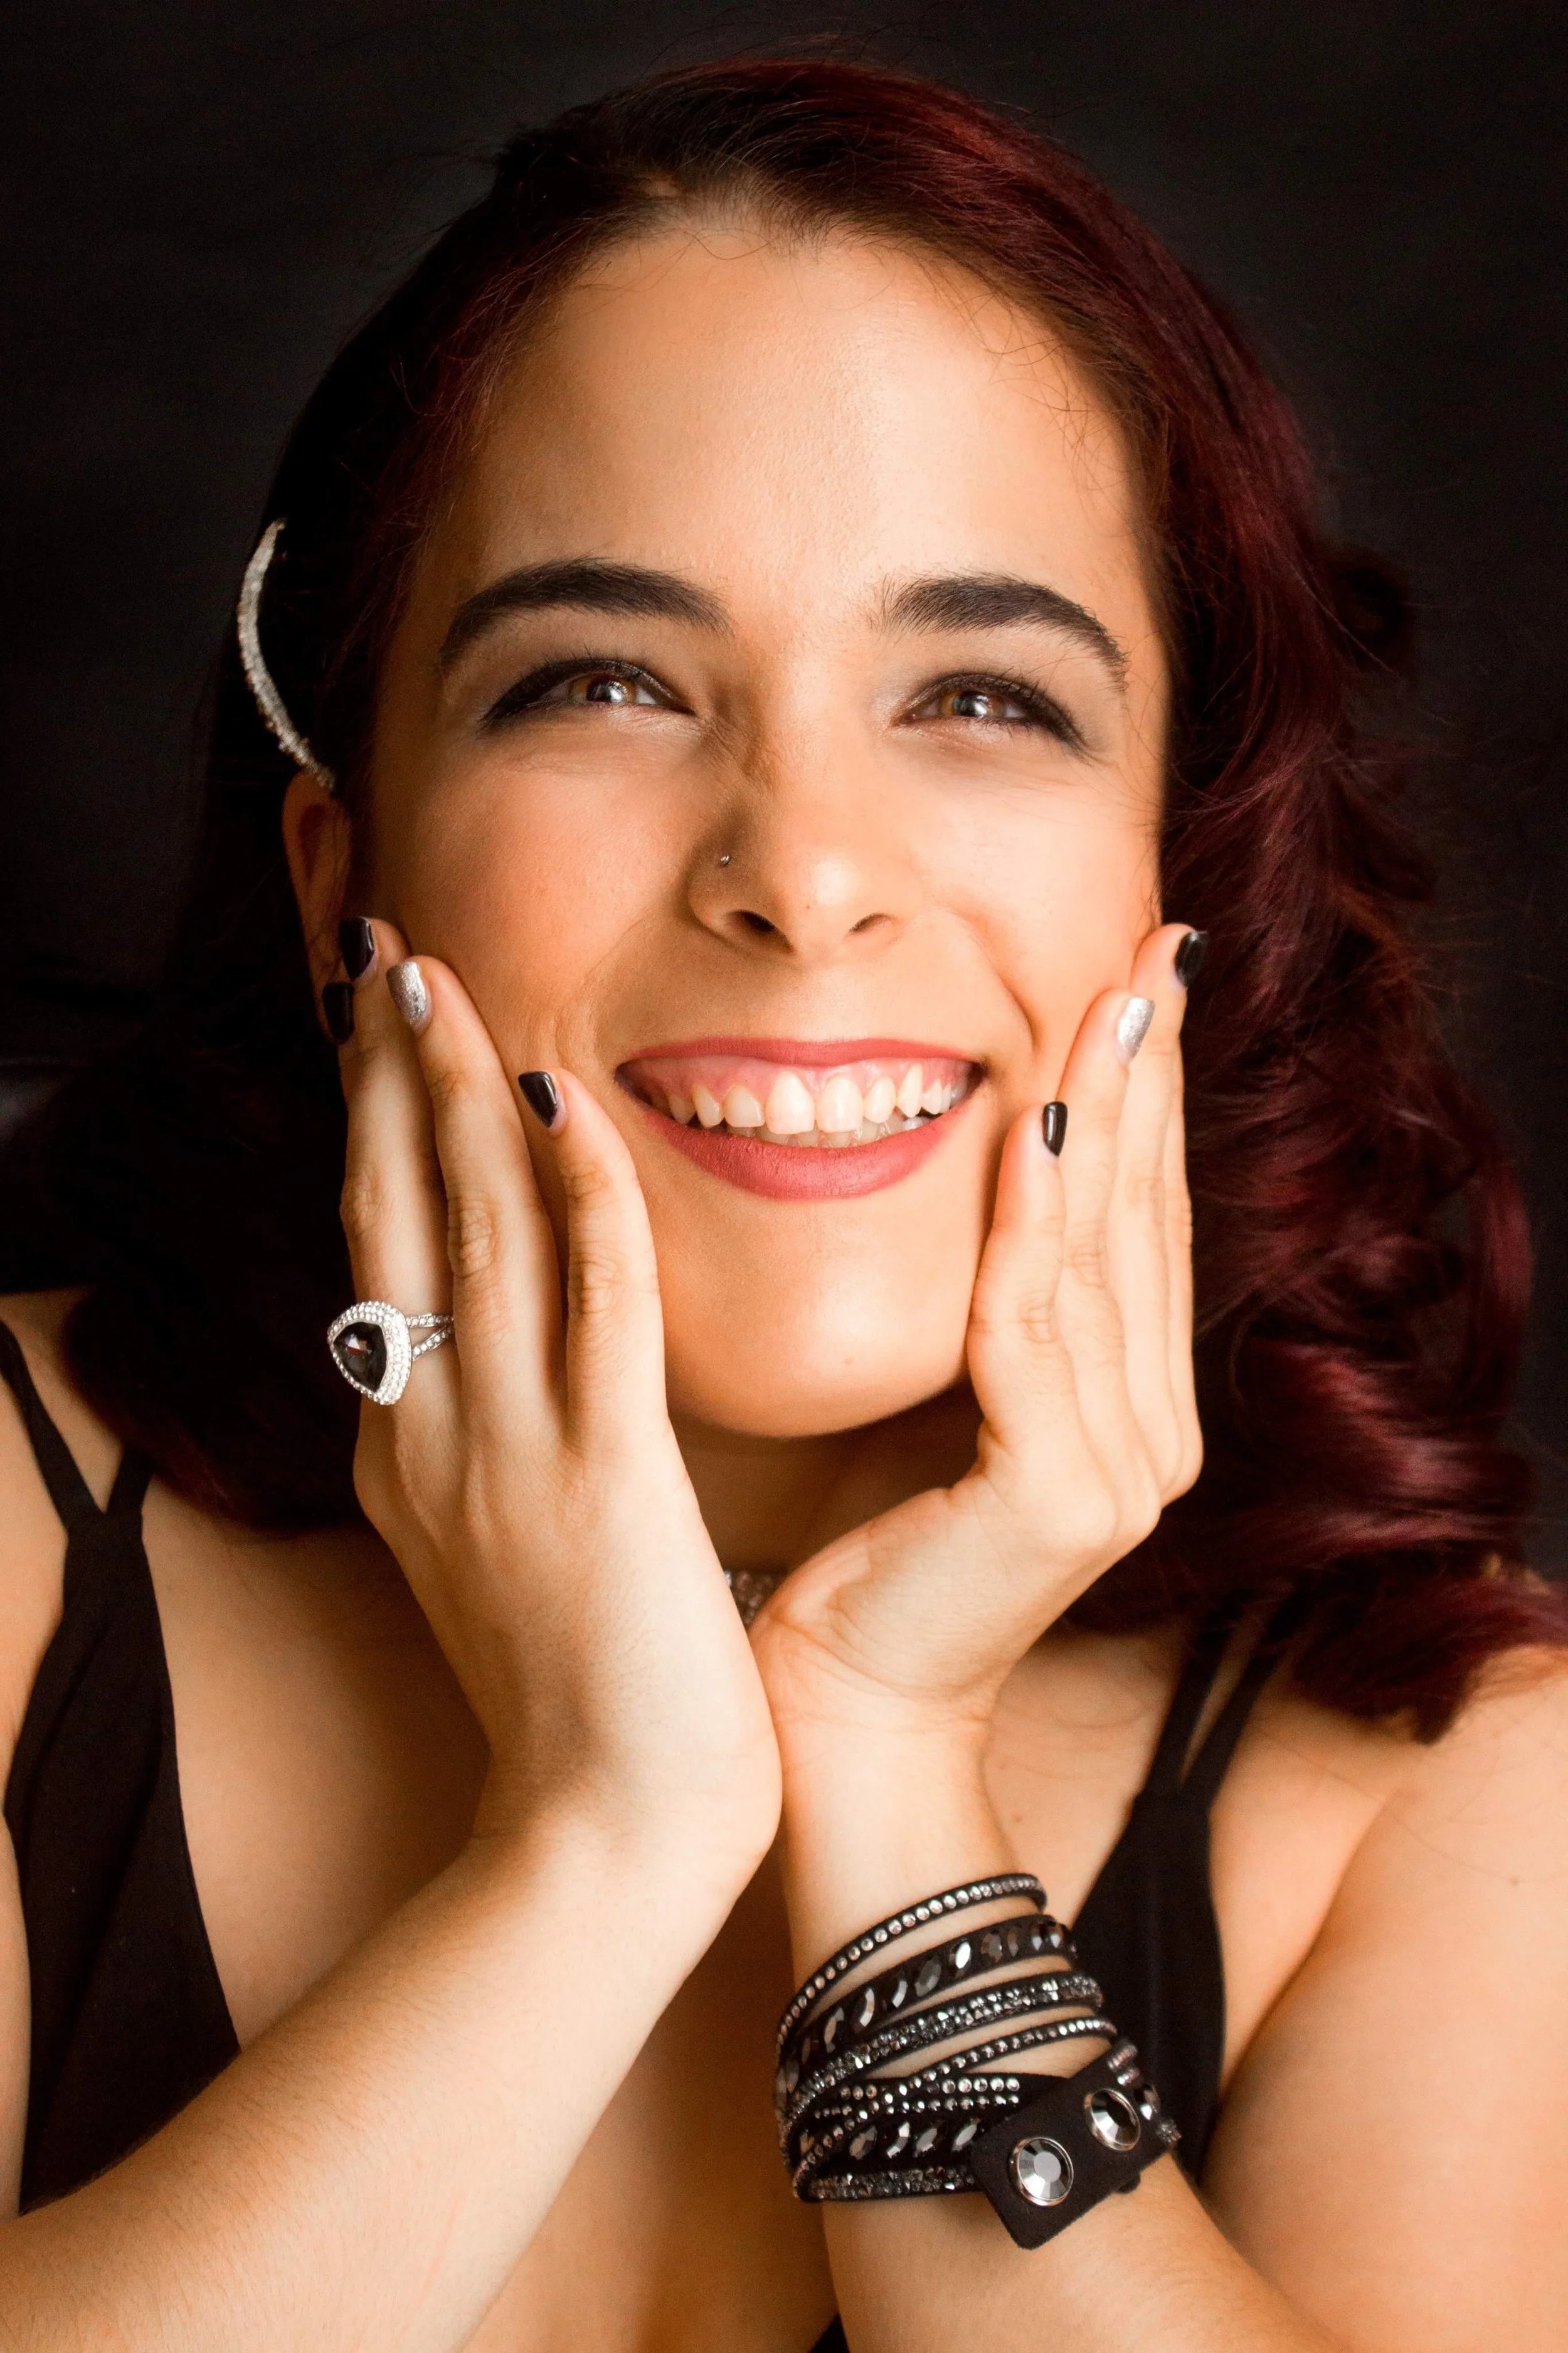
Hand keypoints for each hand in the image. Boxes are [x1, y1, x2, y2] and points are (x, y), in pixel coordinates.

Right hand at [331, 922, 779, 1893]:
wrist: (605, 1837)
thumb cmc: (579, 1700)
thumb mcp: (501, 1549)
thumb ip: (489, 1445)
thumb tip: (487, 1361)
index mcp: (412, 1449)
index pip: (384, 1256)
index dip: (376, 1131)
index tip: (384, 1032)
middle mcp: (433, 1434)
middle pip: (394, 1218)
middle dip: (385, 1078)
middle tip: (387, 956)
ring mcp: (504, 1454)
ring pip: (466, 1237)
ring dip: (450, 1098)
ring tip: (439, 984)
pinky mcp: (601, 1480)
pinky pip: (588, 1306)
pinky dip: (575, 1196)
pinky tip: (564, 1104)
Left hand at [750, 922, 1202, 1764]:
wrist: (837, 1713)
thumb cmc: (864, 1552)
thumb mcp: (940, 1403)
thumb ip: (991, 1309)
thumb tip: (985, 1168)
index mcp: (1129, 1411)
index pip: (1138, 1224)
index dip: (1144, 1101)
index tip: (1136, 985)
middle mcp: (1149, 1434)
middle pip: (1142, 1218)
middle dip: (1146, 1077)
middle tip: (1152, 951)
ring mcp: (1119, 1468)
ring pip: (1103, 1254)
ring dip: (1103, 1116)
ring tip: (1109, 1002)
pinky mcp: (1060, 1495)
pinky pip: (1034, 1326)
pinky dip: (1032, 1224)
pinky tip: (1031, 1129)